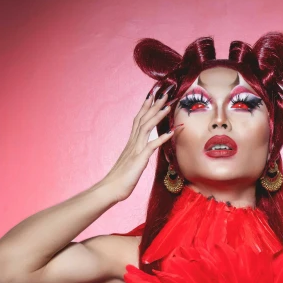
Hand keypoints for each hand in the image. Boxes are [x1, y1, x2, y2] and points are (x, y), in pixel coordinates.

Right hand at [101, 84, 183, 201]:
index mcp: (131, 143)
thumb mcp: (130, 164)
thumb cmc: (120, 179)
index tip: (152, 96)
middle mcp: (133, 143)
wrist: (110, 189)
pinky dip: (162, 137)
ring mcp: (136, 150)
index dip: (145, 108)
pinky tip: (171, 132)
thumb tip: (141, 153)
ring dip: (158, 116)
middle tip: (163, 93)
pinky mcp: (140, 159)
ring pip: (147, 127)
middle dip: (153, 105)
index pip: (138, 120)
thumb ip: (136, 156)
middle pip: (143, 119)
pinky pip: (152, 146)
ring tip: (168, 106)